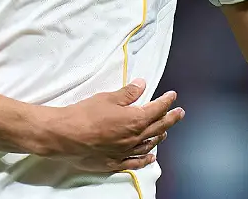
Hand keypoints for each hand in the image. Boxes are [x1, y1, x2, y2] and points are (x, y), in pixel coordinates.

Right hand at [37, 78, 184, 171]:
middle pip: (158, 127)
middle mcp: (135, 137)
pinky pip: (136, 162)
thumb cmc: (85, 114)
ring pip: (149, 144)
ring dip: (160, 136)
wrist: (67, 135)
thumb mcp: (108, 98)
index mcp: (135, 119)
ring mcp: (126, 151)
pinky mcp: (115, 162)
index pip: (156, 109)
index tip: (172, 96)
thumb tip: (142, 85)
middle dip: (170, 119)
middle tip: (180, 113)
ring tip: (166, 131)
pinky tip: (151, 157)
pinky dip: (146, 159)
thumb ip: (127, 93)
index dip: (166, 101)